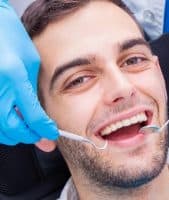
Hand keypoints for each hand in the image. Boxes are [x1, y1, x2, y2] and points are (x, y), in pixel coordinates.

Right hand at [0, 1, 57, 144]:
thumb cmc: (12, 41)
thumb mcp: (30, 65)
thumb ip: (32, 91)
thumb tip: (40, 117)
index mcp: (14, 77)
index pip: (33, 115)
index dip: (45, 129)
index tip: (52, 134)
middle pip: (13, 128)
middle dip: (30, 136)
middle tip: (41, 136)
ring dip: (15, 134)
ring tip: (28, 131)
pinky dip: (3, 127)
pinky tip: (12, 123)